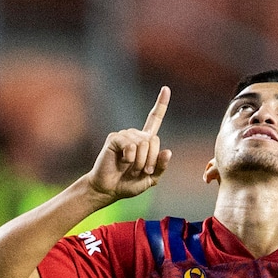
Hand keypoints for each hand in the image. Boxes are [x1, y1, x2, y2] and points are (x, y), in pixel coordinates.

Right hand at [87, 86, 172, 201]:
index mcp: (145, 142)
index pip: (154, 120)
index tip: (166, 88)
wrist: (109, 189)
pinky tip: (122, 162)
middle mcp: (135, 135)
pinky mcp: (114, 138)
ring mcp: (124, 135)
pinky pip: (130, 146)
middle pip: (154, 140)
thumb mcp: (150, 179)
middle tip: (141, 171)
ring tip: (129, 168)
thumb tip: (168, 152)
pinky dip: (130, 158)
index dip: (161, 104)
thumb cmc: (128, 184)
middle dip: (151, 160)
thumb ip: (161, 167)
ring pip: (143, 144)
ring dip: (140, 162)